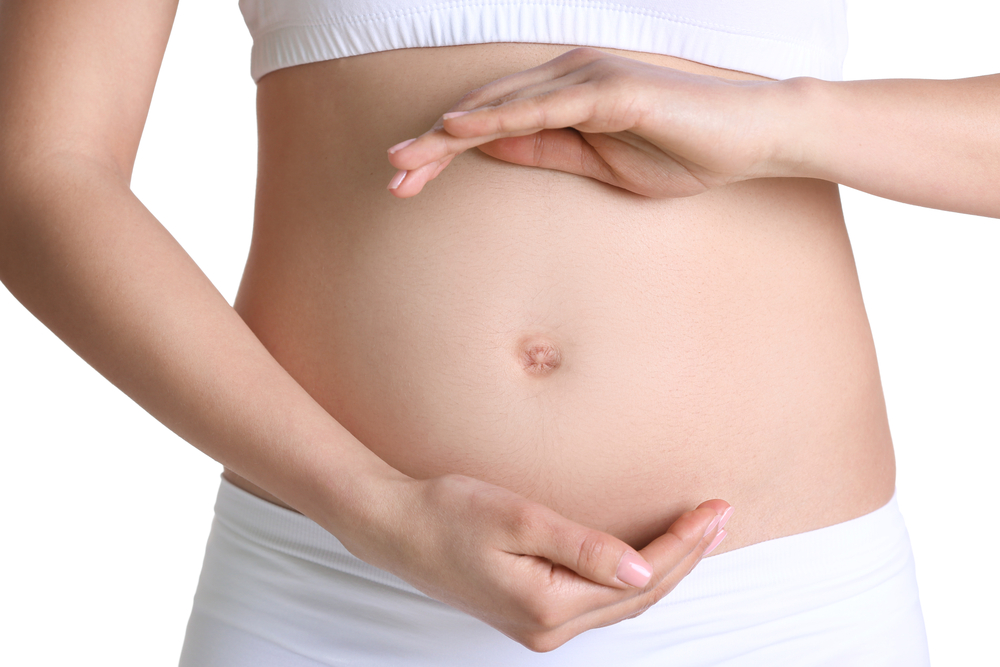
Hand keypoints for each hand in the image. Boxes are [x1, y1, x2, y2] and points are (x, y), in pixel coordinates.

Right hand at [347, 473, 729, 651]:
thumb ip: (583, 549)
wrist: (395, 527)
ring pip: (623, 602)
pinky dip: (633, 576)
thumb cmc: (448, 514)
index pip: (639, 578)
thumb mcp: (517, 520)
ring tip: (700, 533)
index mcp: (548, 606)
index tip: (714, 510)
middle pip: (640, 596)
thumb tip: (642, 574)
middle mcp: (548, 628)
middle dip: (686, 556)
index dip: (683, 544)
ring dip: (665, 567)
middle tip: (720, 516)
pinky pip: (599, 600)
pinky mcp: (531, 612)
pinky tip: (647, 556)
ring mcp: (539, 626)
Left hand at [387, 47, 793, 198]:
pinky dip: (499, 115)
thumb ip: (545, 150)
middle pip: (483, 108)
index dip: (444, 150)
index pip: (491, 122)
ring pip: (502, 102)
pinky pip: (544, 104)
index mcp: (564, 95)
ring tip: (405, 160)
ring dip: (450, 134)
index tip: (406, 180)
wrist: (751, 138)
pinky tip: (459, 129)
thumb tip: (489, 148)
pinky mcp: (612, 88)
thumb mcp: (598, 165)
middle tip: (390, 175)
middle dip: (432, 145)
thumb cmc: (681, 152)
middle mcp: (568, 75)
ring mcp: (589, 76)